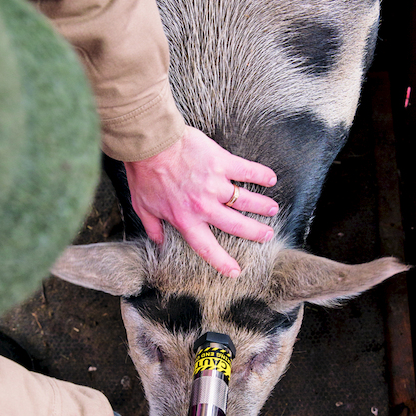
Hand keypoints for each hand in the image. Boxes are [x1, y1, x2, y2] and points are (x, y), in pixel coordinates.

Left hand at [124, 127, 278, 276]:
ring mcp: (215, 184)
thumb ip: (154, 228)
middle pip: (236, 225)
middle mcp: (204, 206)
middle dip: (255, 233)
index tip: (236, 271)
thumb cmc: (145, 174)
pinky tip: (271, 178)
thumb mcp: (143, 207)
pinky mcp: (221, 162)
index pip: (207, 248)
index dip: (222, 262)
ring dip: (262, 206)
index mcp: (185, 219)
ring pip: (246, 200)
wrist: (151, 143)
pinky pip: (246, 171)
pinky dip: (261, 175)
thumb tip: (159, 243)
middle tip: (267, 235)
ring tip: (273, 209)